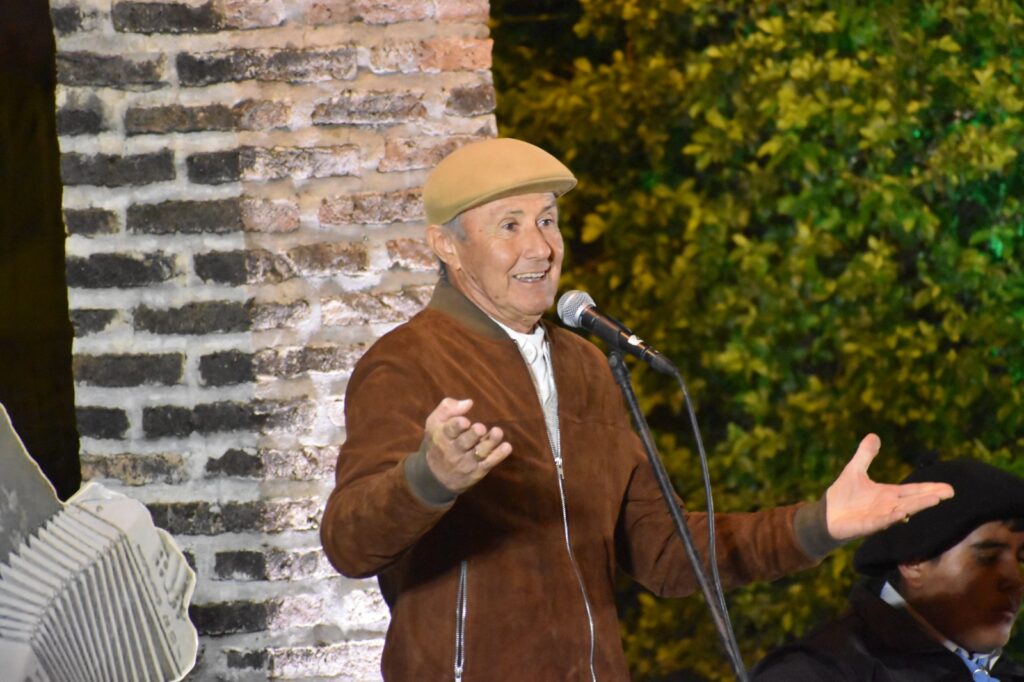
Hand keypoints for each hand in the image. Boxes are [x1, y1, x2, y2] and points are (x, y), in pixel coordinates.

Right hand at [423, 397, 511, 493]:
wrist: (436, 476)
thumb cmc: (439, 440)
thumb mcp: (435, 422)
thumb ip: (448, 408)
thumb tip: (469, 402)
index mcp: (442, 436)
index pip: (449, 431)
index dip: (456, 426)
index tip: (465, 421)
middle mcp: (453, 451)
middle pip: (464, 443)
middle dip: (473, 435)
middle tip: (480, 428)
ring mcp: (466, 463)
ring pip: (479, 453)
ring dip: (489, 443)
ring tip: (498, 432)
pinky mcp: (477, 471)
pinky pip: (488, 463)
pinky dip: (498, 456)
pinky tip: (506, 446)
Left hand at [825, 434, 954, 541]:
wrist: (826, 515)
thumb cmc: (843, 496)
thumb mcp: (854, 470)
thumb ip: (865, 455)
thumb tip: (874, 435)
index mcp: (888, 495)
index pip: (913, 491)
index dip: (930, 488)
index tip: (949, 488)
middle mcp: (888, 507)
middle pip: (913, 501)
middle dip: (930, 496)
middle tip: (949, 492)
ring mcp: (879, 517)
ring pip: (902, 511)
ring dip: (917, 506)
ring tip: (935, 500)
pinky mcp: (866, 526)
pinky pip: (881, 522)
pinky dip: (891, 518)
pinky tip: (902, 514)